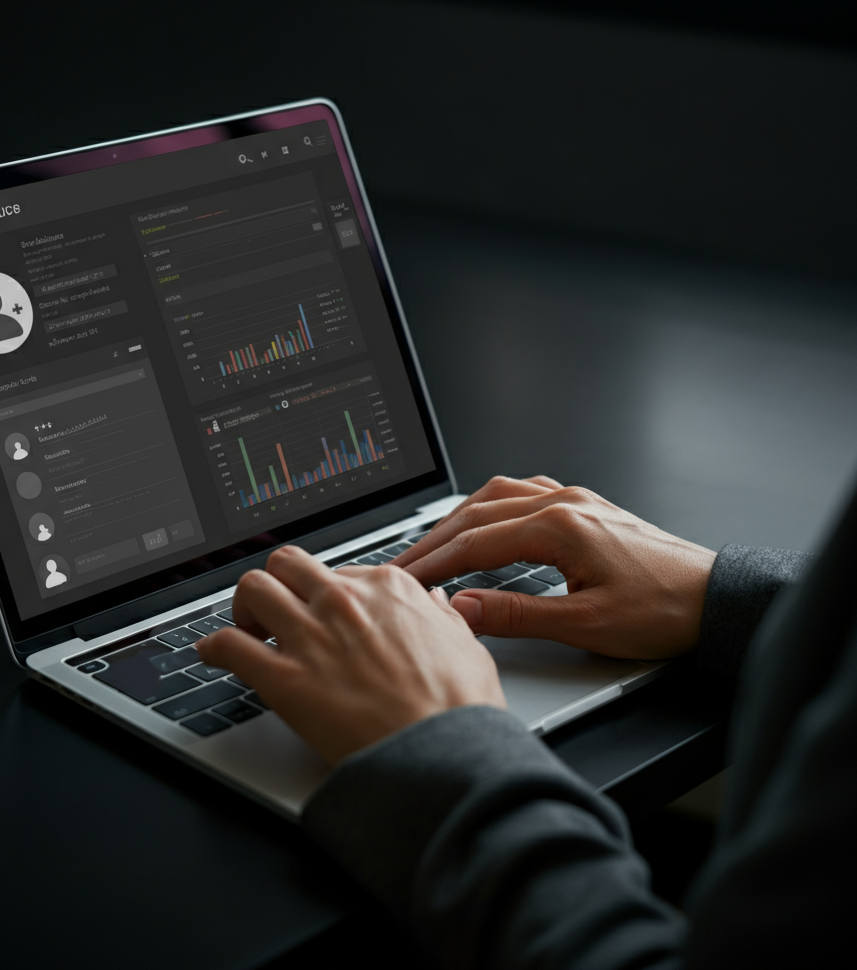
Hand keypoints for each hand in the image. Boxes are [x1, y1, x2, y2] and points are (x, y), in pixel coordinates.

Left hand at [195, 546, 505, 763]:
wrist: (445, 755)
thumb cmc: (459, 708)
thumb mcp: (465, 646)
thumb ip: (443, 618)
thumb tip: (435, 606)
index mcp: (388, 589)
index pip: (338, 572)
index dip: (324, 593)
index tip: (320, 608)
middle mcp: (344, 602)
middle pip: (287, 564)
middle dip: (277, 582)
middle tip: (275, 608)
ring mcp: (312, 636)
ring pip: (253, 589)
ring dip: (244, 606)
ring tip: (245, 625)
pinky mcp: (285, 678)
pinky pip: (230, 645)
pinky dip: (214, 647)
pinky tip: (213, 654)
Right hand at [393, 476, 716, 660]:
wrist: (717, 599)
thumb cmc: (664, 611)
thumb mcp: (586, 625)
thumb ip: (517, 616)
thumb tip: (462, 609)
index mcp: (560, 527)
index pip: (475, 543)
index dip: (432, 564)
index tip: (402, 581)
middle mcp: (564, 503)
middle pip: (478, 514)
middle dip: (435, 540)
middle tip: (402, 565)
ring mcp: (576, 501)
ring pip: (498, 497)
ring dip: (460, 519)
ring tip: (433, 544)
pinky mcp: (587, 509)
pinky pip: (525, 495)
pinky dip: (492, 508)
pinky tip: (487, 520)